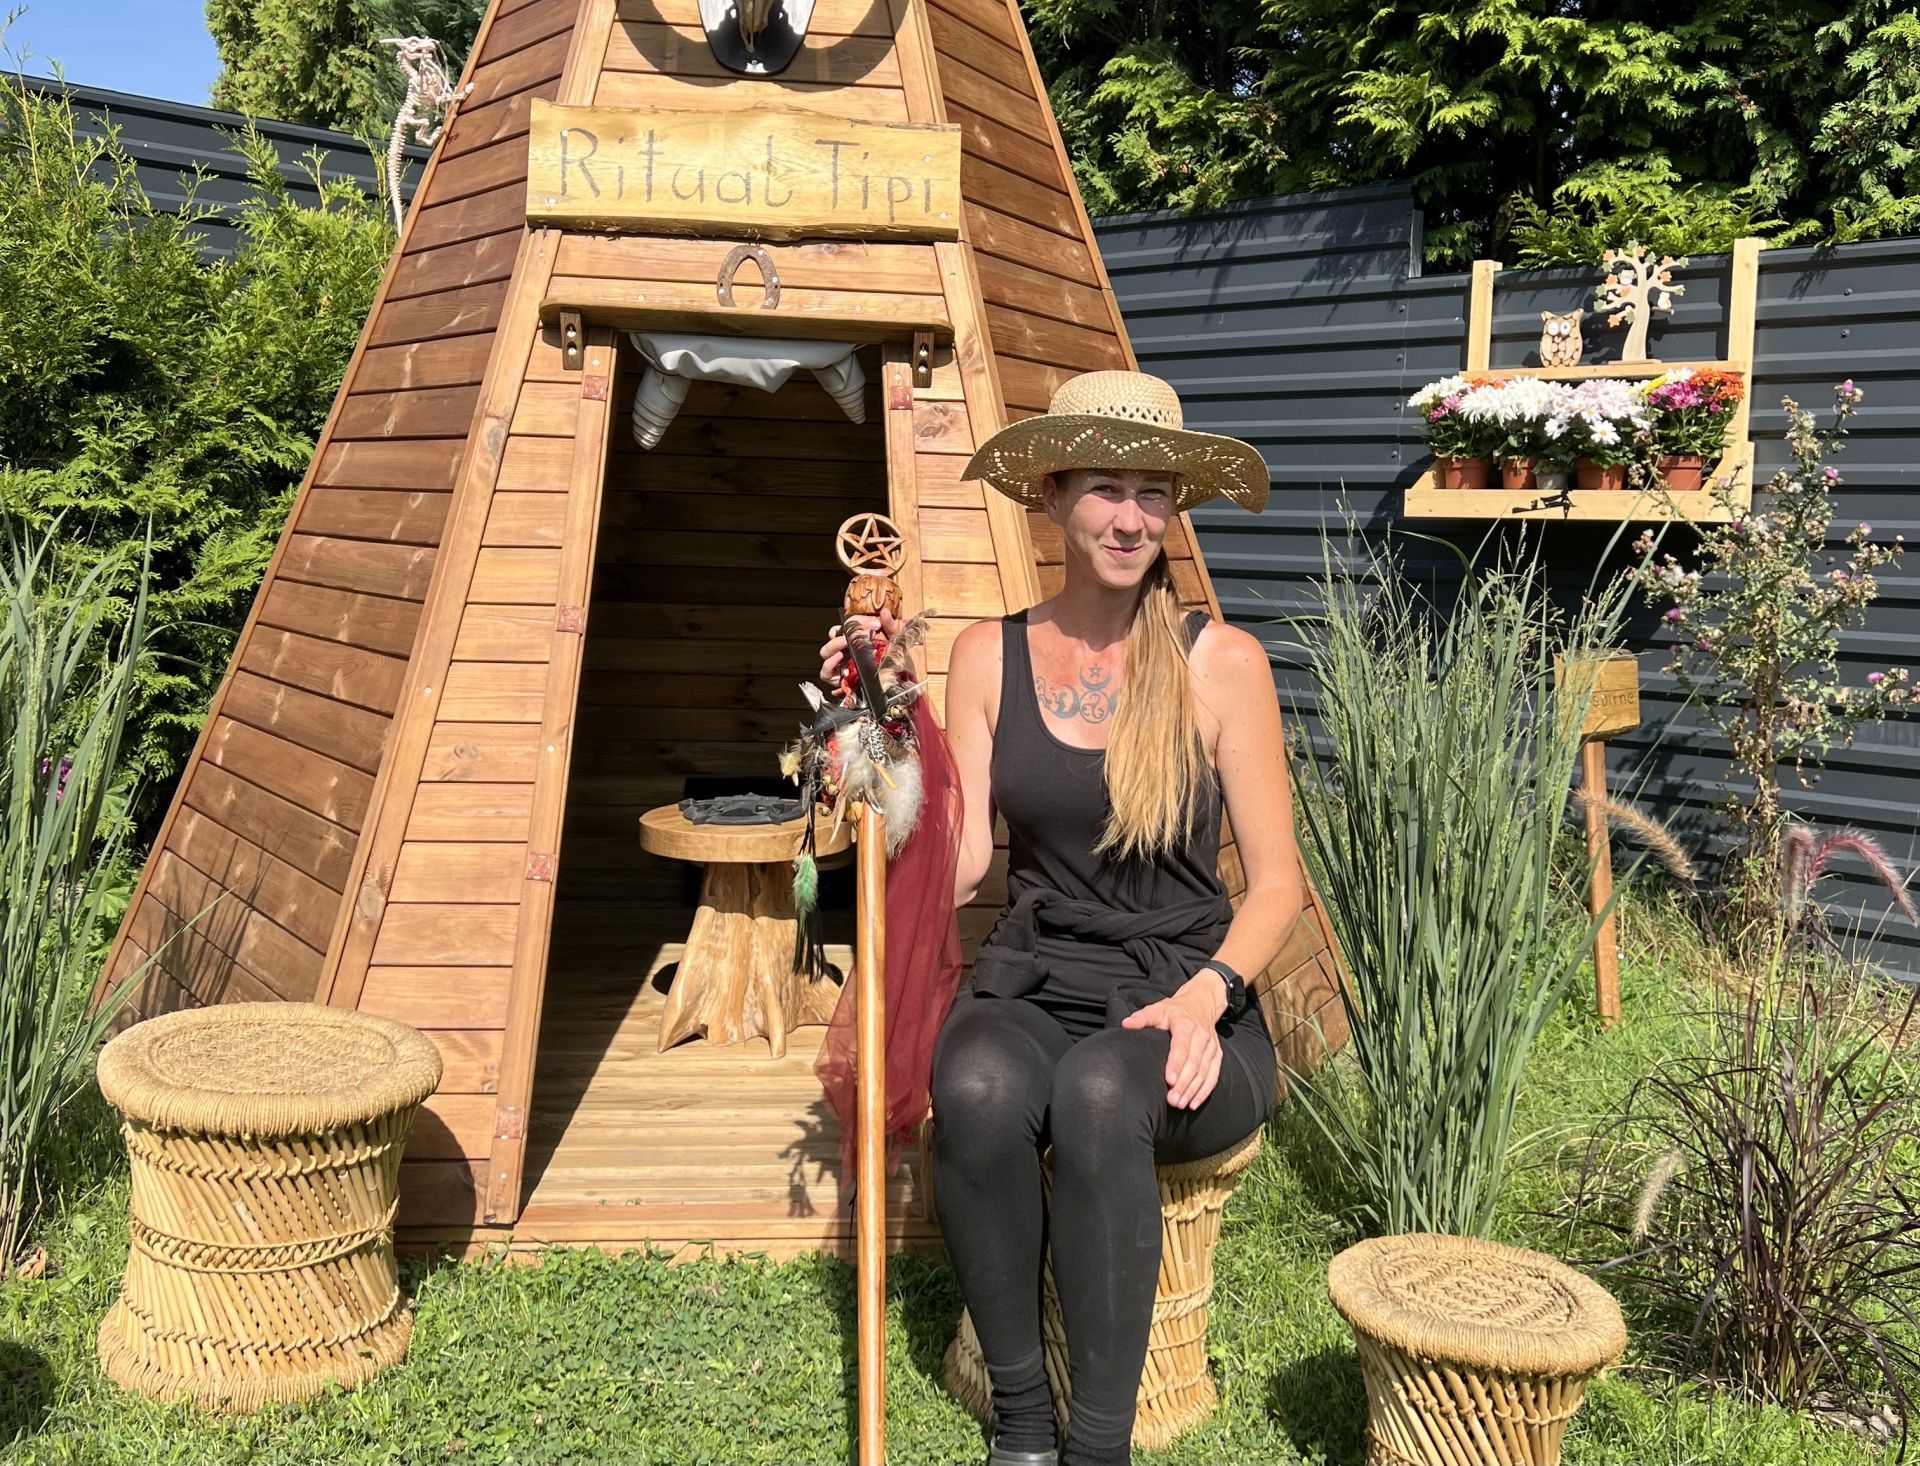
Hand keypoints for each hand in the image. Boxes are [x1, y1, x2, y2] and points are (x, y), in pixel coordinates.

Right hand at [817, 606, 898, 685]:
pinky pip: (826, 672)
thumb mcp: (896, 642)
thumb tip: (885, 612)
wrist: (900, 683)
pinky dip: (829, 665)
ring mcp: (841, 664)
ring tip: (844, 643)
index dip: (858, 621)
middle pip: (832, 635)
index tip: (874, 624)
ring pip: (826, 652)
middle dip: (840, 632)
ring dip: (833, 645)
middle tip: (853, 634)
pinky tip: (840, 660)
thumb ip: (891, 626)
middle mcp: (846, 650)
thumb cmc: (896, 662)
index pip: (848, 624)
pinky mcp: (840, 680)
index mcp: (857, 638)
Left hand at [1121, 982, 1223, 1108]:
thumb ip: (1142, 1018)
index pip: (1182, 1047)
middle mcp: (1202, 1036)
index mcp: (1186, 1025)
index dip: (1176, 1064)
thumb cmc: (1175, 1010)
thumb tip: (1126, 1024)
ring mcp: (1211, 1047)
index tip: (1169, 1080)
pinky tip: (1194, 1102)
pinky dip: (1205, 1091)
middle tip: (1172, 1099)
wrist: (1200, 1003)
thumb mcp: (1158, 1009)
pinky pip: (1213, 1076)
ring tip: (1181, 1104)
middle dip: (1184, 1084)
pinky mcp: (1216, 1055)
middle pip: (1194, 1063)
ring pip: (1204, 1072)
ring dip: (1193, 1090)